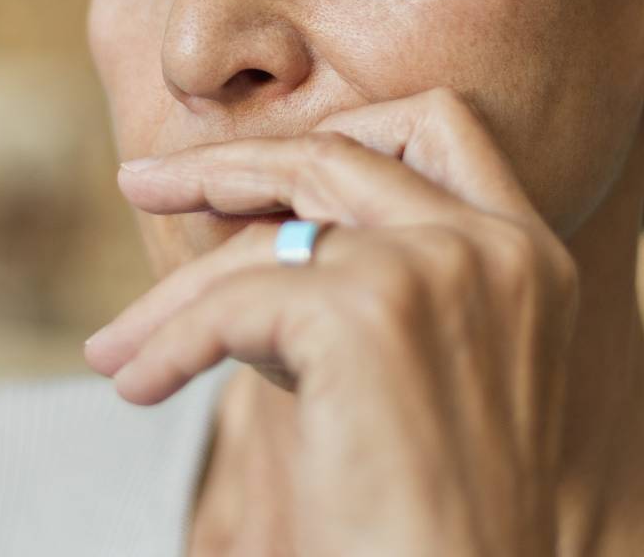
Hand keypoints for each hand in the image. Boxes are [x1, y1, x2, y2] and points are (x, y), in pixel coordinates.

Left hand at [83, 88, 582, 555]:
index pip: (435, 125)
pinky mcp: (367, 316)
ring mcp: (437, 269)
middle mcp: (495, 247)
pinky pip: (230, 307)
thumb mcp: (412, 370)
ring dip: (175, 293)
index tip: (249, 166)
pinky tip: (139, 385)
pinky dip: (168, 345)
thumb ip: (365, 280)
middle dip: (225, 164)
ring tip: (115, 347)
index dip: (334, 128)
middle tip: (142, 183)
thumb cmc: (423, 519)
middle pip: (337, 152)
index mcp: (528, 254)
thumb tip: (248, 225)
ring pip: (269, 236)